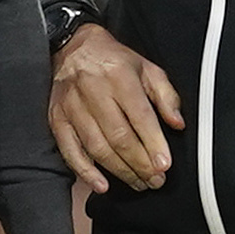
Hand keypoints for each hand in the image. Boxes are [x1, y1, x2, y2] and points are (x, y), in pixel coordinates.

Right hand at [50, 24, 182, 193]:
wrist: (73, 48)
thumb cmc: (114, 61)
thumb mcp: (147, 68)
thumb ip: (165, 96)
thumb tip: (177, 124)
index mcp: (119, 76)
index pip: (139, 115)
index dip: (153, 143)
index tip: (164, 164)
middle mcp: (94, 90)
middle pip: (118, 136)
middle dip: (139, 163)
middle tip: (156, 180)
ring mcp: (72, 106)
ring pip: (97, 146)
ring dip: (119, 171)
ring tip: (138, 183)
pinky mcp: (57, 118)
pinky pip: (70, 150)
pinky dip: (85, 171)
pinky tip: (102, 185)